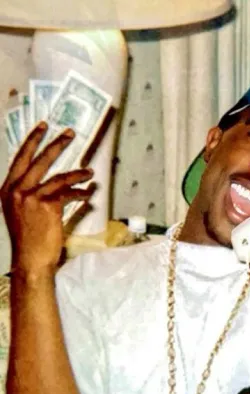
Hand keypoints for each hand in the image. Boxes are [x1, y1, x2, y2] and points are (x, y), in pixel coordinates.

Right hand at [0, 122, 94, 273]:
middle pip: (39, 160)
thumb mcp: (20, 212)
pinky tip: (88, 194)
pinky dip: (80, 192)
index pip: (20, 158)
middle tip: (69, 133)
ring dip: (77, 173)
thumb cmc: (29, 238)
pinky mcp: (47, 206)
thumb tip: (49, 182)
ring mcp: (31, 197)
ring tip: (90, 171)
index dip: (32, 141)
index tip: (43, 127)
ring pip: (58, 176)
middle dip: (56, 144)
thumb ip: (28, 194)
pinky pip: (68, 193)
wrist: (30, 259)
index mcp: (8, 189)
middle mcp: (16, 190)